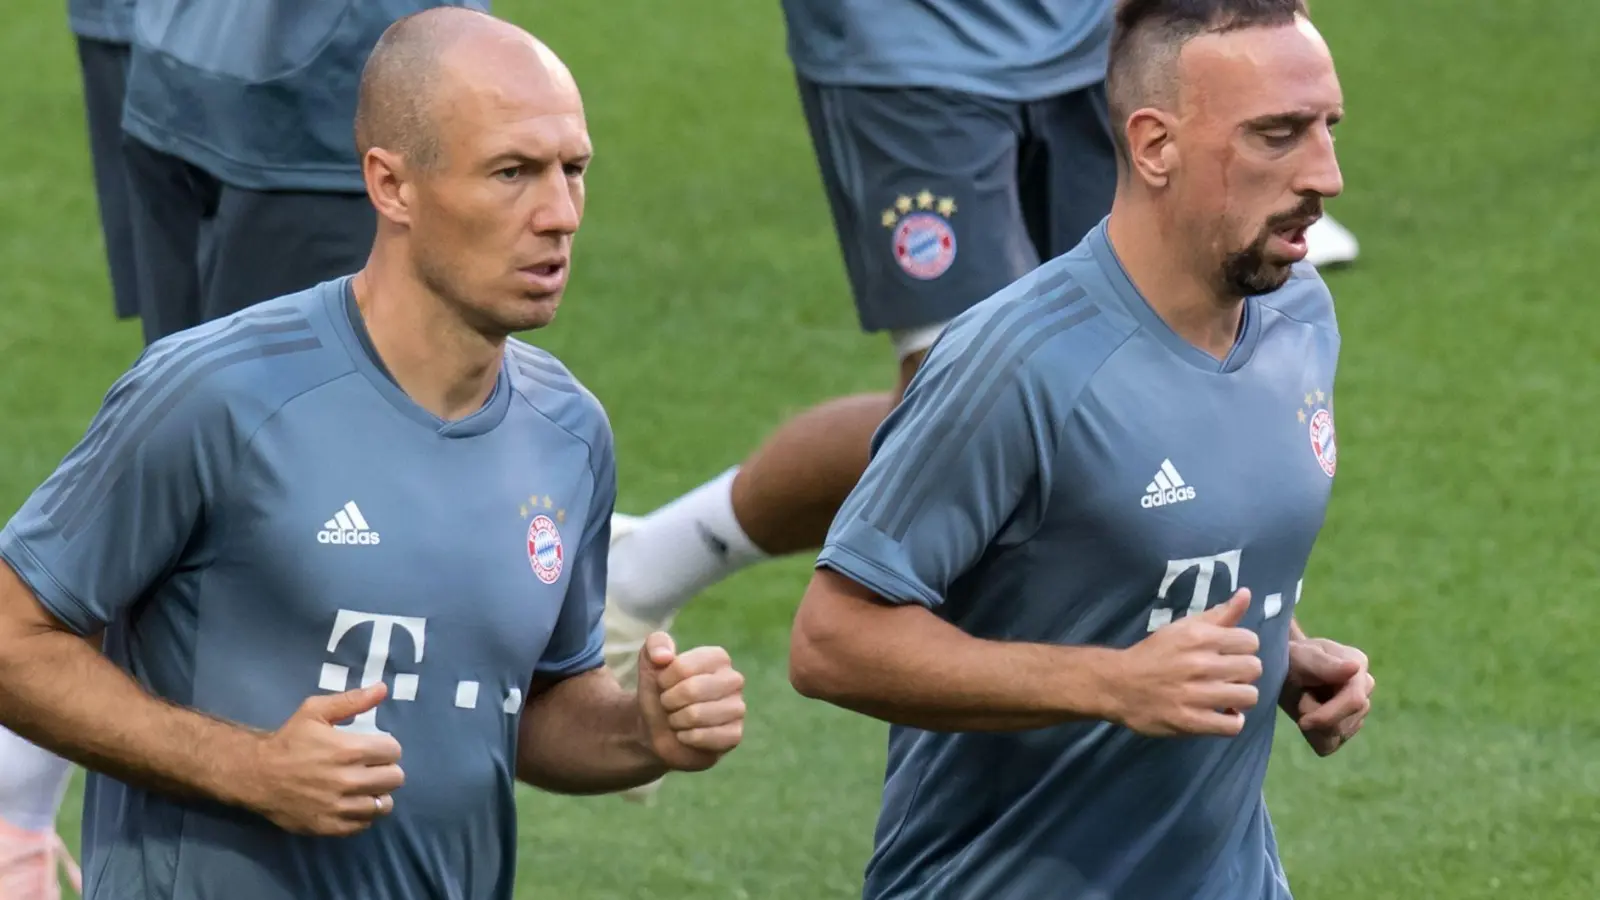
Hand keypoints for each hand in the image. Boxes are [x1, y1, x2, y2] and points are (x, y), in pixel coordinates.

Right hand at [245, 683, 405, 835]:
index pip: (393, 752)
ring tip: (365, 786)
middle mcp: (348, 780)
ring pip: (384, 804)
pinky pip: (364, 823)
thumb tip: (382, 688)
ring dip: (379, 794)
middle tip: (372, 767)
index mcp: (349, 750)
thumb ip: (352, 700)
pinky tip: (352, 802)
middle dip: (387, 770)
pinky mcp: (330, 826)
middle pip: (395, 779)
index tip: (375, 748)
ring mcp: (339, 807)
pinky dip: (363, 813)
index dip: (387, 747)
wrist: (257, 775)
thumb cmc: (289, 741)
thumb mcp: (315, 711)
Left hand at [636, 633, 745, 771]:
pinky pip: (703, 737)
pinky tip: (687, 735)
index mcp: (718, 657)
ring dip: (676, 720)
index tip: (663, 684)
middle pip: (691, 690)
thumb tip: (664, 657)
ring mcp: (737, 708)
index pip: (683, 667)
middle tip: (669, 704)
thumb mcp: (650, 663)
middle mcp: (734, 680)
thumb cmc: (659, 692)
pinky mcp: (734, 735)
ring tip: (678, 719)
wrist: (657, 729)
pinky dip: (686, 738)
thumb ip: (655, 645)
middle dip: (669, 701)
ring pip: (696, 715)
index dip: (664, 680)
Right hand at [1105, 589, 1263, 736]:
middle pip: (1253, 668)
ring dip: (1239, 697)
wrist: (1118, 684)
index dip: (1243, 648)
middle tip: (1227, 676)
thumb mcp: (1183, 628)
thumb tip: (1247, 594)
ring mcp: (1196, 696)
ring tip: (1225, 696)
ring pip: (1249, 696)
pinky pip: (1233, 726)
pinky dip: (1231, 721)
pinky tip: (1221, 714)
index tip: (1229, 654)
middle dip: (1243, 672)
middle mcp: (1201, 664)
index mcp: (1199, 637)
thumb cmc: (1154, 653)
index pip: (1251, 641)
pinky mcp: (1192, 722)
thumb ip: (1218, 614)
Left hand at [1281, 637, 1372, 755]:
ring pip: (1336, 736)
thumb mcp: (1300, 656)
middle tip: (1299, 698)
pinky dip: (1312, 736)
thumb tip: (1355, 668)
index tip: (1302, 722)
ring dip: (1312, 725)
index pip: (1354, 701)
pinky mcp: (1346, 728)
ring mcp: (1359, 709)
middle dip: (1315, 717)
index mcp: (1358, 665)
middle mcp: (1365, 688)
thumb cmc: (1291, 658)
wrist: (1283, 669)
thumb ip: (1325, 664)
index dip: (1328, 715)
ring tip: (1304, 701)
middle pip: (1344, 724)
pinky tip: (1307, 717)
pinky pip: (1329, 745)